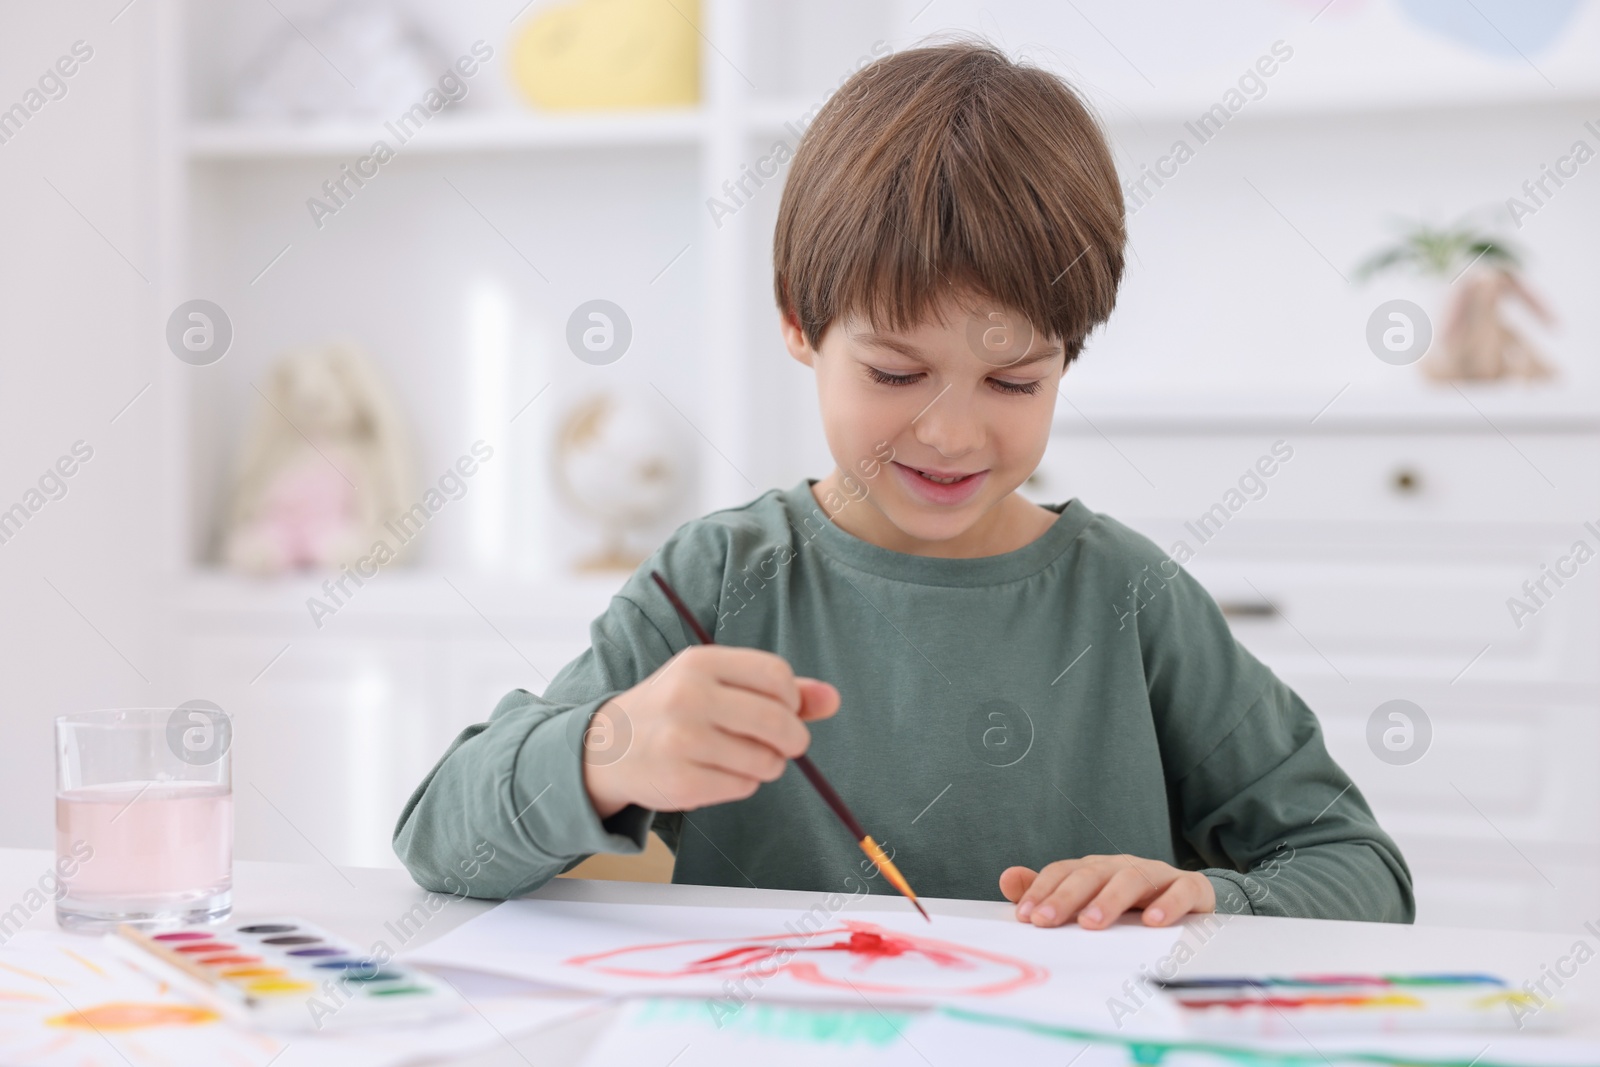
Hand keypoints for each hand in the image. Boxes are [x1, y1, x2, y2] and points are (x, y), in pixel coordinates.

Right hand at [582, 645, 839, 818]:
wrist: (607, 747)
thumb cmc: (674, 710)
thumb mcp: (715, 684)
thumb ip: (776, 690)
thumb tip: (833, 699)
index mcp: (700, 662)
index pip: (776, 675)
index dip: (793, 698)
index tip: (785, 709)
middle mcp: (689, 696)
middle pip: (777, 719)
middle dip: (793, 739)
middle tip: (787, 745)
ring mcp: (682, 740)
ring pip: (765, 759)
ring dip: (768, 765)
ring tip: (747, 759)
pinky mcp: (681, 782)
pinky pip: (743, 786)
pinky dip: (744, 784)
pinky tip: (720, 773)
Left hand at [999, 854, 1215, 928]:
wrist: (1191, 898)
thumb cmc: (1131, 903)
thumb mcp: (1089, 898)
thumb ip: (1049, 892)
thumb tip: (1006, 879)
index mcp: (1096, 868)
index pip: (1063, 872)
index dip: (1043, 891)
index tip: (1026, 916)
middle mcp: (1122, 866)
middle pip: (1091, 874)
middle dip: (1066, 897)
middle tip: (1047, 921)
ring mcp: (1157, 874)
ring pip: (1131, 879)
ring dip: (1109, 900)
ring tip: (1092, 923)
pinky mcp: (1191, 887)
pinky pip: (1181, 890)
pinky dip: (1168, 904)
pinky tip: (1153, 922)